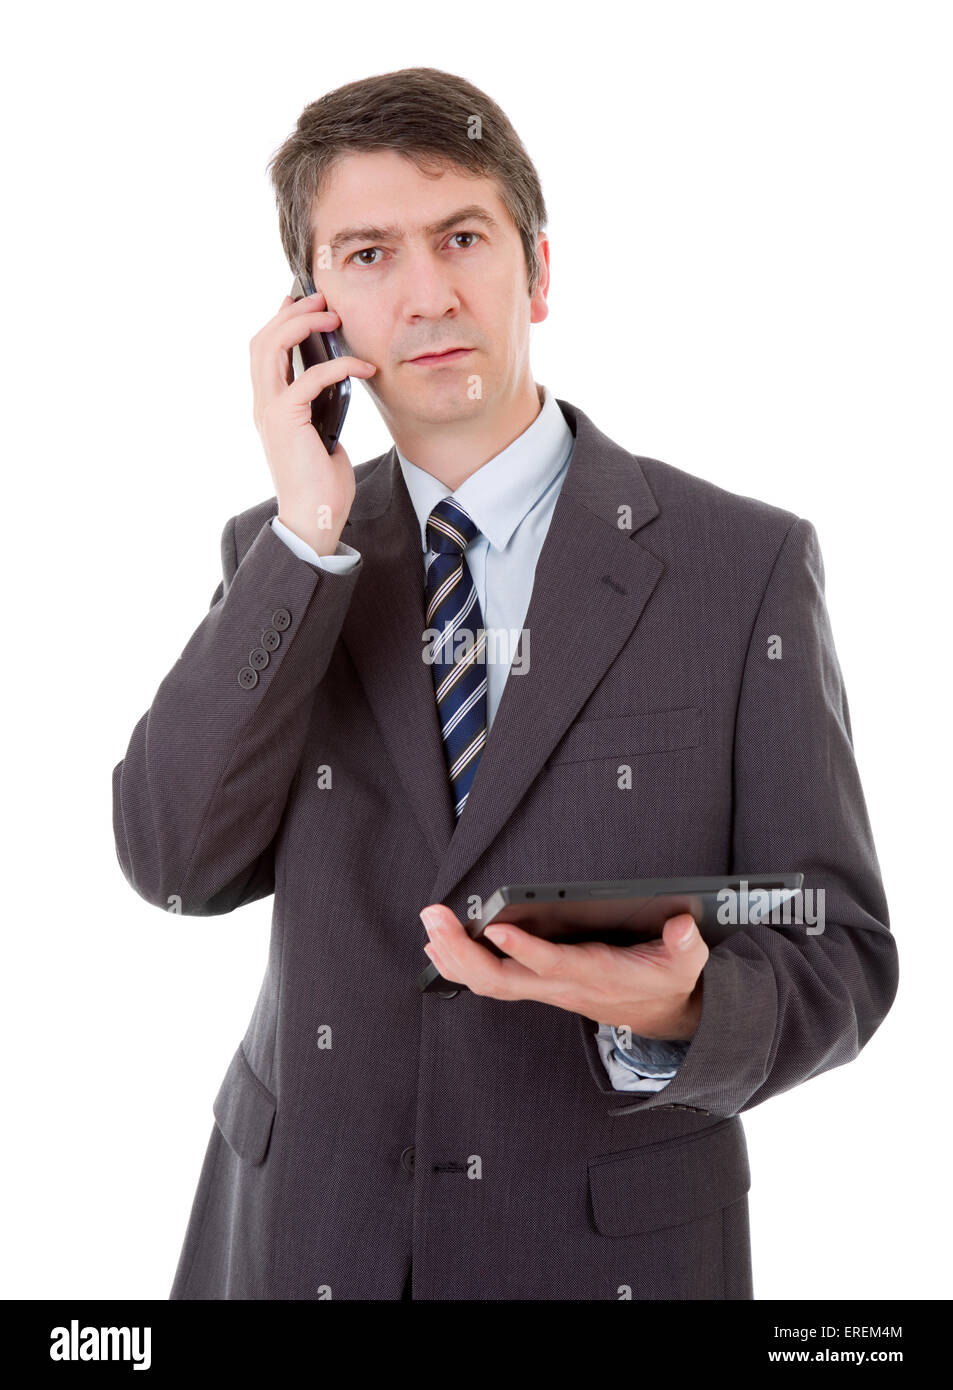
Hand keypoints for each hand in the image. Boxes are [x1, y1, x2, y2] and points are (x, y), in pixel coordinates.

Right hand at [249, 288, 376, 554]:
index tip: (302, 301)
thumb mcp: (322, 432)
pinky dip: (338, 366)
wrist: (314, 517)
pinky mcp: (287, 420)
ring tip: (333, 316)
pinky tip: (364, 367)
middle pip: (261, 340)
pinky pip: (309, 378)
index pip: (263, 350)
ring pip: (272, 348)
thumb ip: (320, 406)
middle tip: (322, 298)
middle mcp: (262, 404)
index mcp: (269, 405)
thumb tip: (336, 383)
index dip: (279, 320)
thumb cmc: (321, 482)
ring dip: (303, 324)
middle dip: (291, 312)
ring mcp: (270, 411)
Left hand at [420, 907, 707, 1041]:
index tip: (497, 926)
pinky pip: (490, 981)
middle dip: (463, 952)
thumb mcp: (687, 962)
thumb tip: (681, 926)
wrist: (662, 1013)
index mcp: (596, 975)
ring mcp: (545, 989)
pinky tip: (438, 945)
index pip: (554, 965)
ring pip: (489, 982)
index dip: (525, 950)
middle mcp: (562, 986)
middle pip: (502, 979)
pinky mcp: (537, 986)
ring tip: (429, 925)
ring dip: (454, 956)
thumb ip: (685, 944)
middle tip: (435, 919)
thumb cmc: (667, 978)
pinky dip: (460, 965)